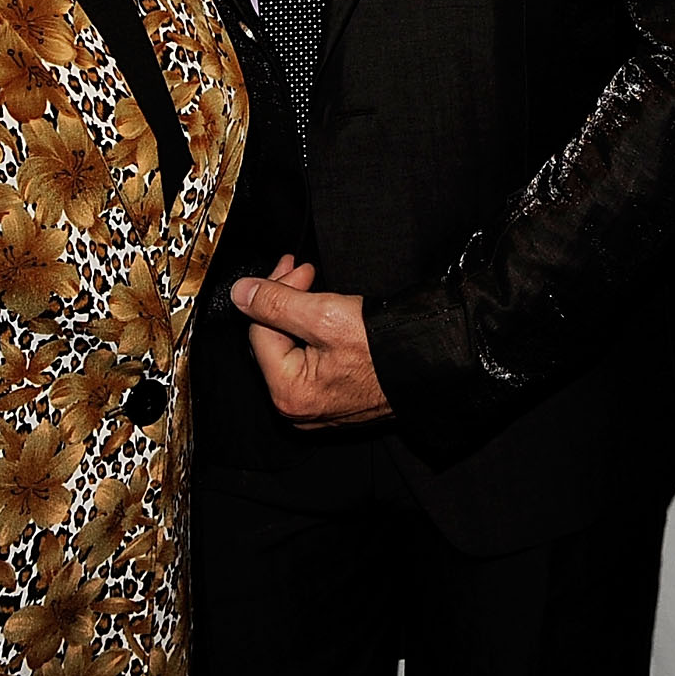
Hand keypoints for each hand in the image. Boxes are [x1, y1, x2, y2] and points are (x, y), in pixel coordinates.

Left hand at [230, 256, 391, 426]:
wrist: (433, 364)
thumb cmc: (388, 349)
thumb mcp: (326, 314)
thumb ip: (277, 302)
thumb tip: (241, 294)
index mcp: (288, 393)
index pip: (260, 330)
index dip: (275, 291)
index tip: (298, 266)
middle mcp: (298, 409)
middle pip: (273, 343)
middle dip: (284, 302)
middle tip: (304, 271)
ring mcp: (318, 409)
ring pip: (292, 351)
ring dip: (299, 315)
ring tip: (316, 288)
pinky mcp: (336, 401)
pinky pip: (312, 365)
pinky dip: (315, 337)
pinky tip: (328, 316)